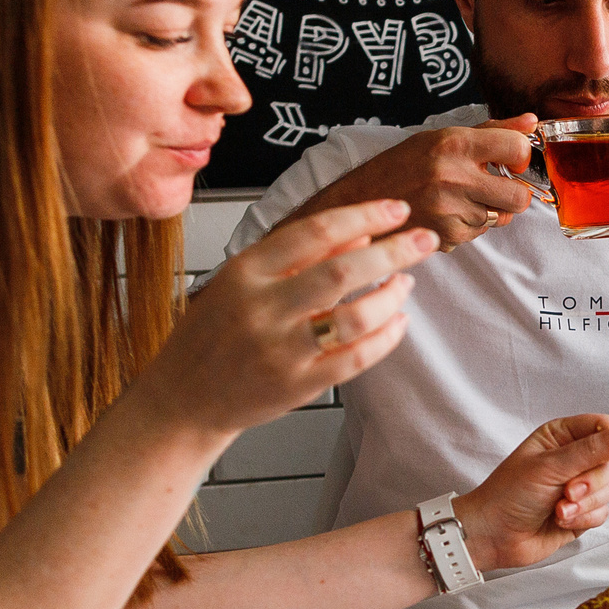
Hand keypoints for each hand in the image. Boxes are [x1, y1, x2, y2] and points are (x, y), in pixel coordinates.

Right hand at [139, 199, 434, 443]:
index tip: (398, 209)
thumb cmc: (215, 334)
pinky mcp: (297, 385)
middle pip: (343, 271)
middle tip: (425, 240)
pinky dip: (386, 337)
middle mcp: (262, 308)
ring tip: (406, 284)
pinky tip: (397, 322)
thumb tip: (360, 230)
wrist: (183, 399)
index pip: (315, 231)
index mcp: (246, 271)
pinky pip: (356, 358)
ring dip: (392, 297)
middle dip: (395, 251)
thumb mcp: (245, 281)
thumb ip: (301, 256)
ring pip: (356, 317)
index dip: (364, 215)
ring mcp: (280, 350)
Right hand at [289, 117, 541, 251]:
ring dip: (488, 210)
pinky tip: (445, 213)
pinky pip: (478, 234)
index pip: (517, 148)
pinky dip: (468, 226)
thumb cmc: (401, 165)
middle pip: (520, 196)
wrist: (360, 202)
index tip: (511, 160)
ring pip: (500, 218)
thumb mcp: (441, 136)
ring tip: (458, 198)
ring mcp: (450, 210)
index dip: (521, 156)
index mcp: (454, 144)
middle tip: (495, 186)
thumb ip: (491, 130)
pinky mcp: (446, 237)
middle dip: (515, 194)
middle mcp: (454, 177)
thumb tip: (532, 122)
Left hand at [455, 415, 608, 572]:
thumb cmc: (510, 494)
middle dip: (592, 481)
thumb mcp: (551, 466)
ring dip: (585, 504)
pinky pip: (603, 511)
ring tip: (558, 510)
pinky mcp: (582, 512)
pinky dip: (583, 519)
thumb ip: (593, 450)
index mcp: (562, 435)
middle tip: (568, 491)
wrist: (493, 536)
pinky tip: (560, 521)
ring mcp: (579, 486)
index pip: (603, 427)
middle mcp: (573, 457)